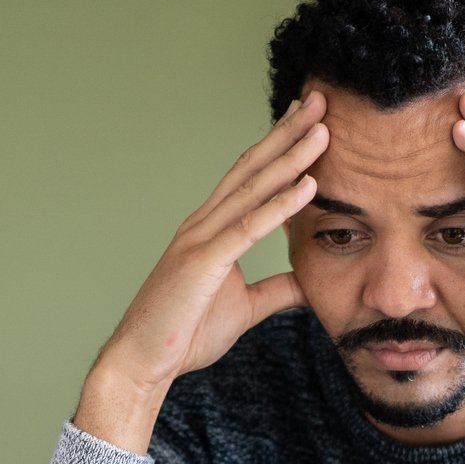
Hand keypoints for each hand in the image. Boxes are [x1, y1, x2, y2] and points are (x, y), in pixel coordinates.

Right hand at [76, 93, 325, 452]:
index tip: (308, 119)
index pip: (250, 177)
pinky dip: (280, 204)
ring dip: (291, 157)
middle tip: (320, 99)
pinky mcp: (203, 262)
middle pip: (252, 167)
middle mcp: (203, 223)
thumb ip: (277, 290)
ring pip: (254, 188)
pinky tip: (308, 184)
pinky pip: (249, 228)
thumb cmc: (182, 334)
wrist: (141, 363)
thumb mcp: (245, 308)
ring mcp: (200, 239)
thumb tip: (310, 282)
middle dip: (288, 132)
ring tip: (323, 129)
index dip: (279, 145)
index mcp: (210, 230)